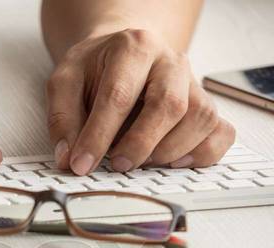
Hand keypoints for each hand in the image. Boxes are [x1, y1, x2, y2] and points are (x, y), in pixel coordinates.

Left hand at [45, 29, 234, 174]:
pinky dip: (203, 154)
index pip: (119, 96)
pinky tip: (173, 163)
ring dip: (169, 151)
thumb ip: (62, 119)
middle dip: (140, 144)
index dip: (98, 136)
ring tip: (139, 161)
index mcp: (133, 48)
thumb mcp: (64, 82)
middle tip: (117, 164)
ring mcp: (193, 83)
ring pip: (200, 119)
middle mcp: (171, 62)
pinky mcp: (205, 105)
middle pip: (169, 105)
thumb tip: (68, 159)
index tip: (81, 164)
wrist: (121, 54)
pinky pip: (221, 132)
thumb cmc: (94, 70)